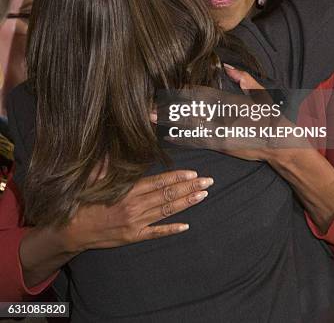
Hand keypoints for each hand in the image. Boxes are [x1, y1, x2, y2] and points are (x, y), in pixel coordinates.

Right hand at [61, 169, 213, 252]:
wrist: (72, 230)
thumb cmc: (83, 201)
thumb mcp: (92, 179)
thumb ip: (106, 164)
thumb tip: (114, 149)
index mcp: (127, 190)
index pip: (158, 182)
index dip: (177, 177)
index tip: (193, 172)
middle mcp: (135, 207)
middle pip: (168, 196)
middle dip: (190, 187)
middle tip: (208, 181)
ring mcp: (136, 223)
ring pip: (167, 211)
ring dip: (187, 203)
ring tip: (203, 195)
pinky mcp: (133, 236)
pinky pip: (156, 233)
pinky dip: (171, 229)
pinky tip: (186, 226)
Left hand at [162, 66, 312, 163]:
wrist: (282, 148)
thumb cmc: (273, 120)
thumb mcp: (263, 96)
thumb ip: (246, 81)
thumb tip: (229, 67)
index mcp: (231, 109)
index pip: (201, 99)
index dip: (182, 97)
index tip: (165, 93)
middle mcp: (222, 124)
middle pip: (190, 116)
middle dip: (169, 112)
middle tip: (147, 109)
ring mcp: (220, 137)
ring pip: (190, 128)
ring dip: (171, 124)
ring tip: (152, 119)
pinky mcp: (221, 147)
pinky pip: (198, 141)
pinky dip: (183, 137)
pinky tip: (169, 135)